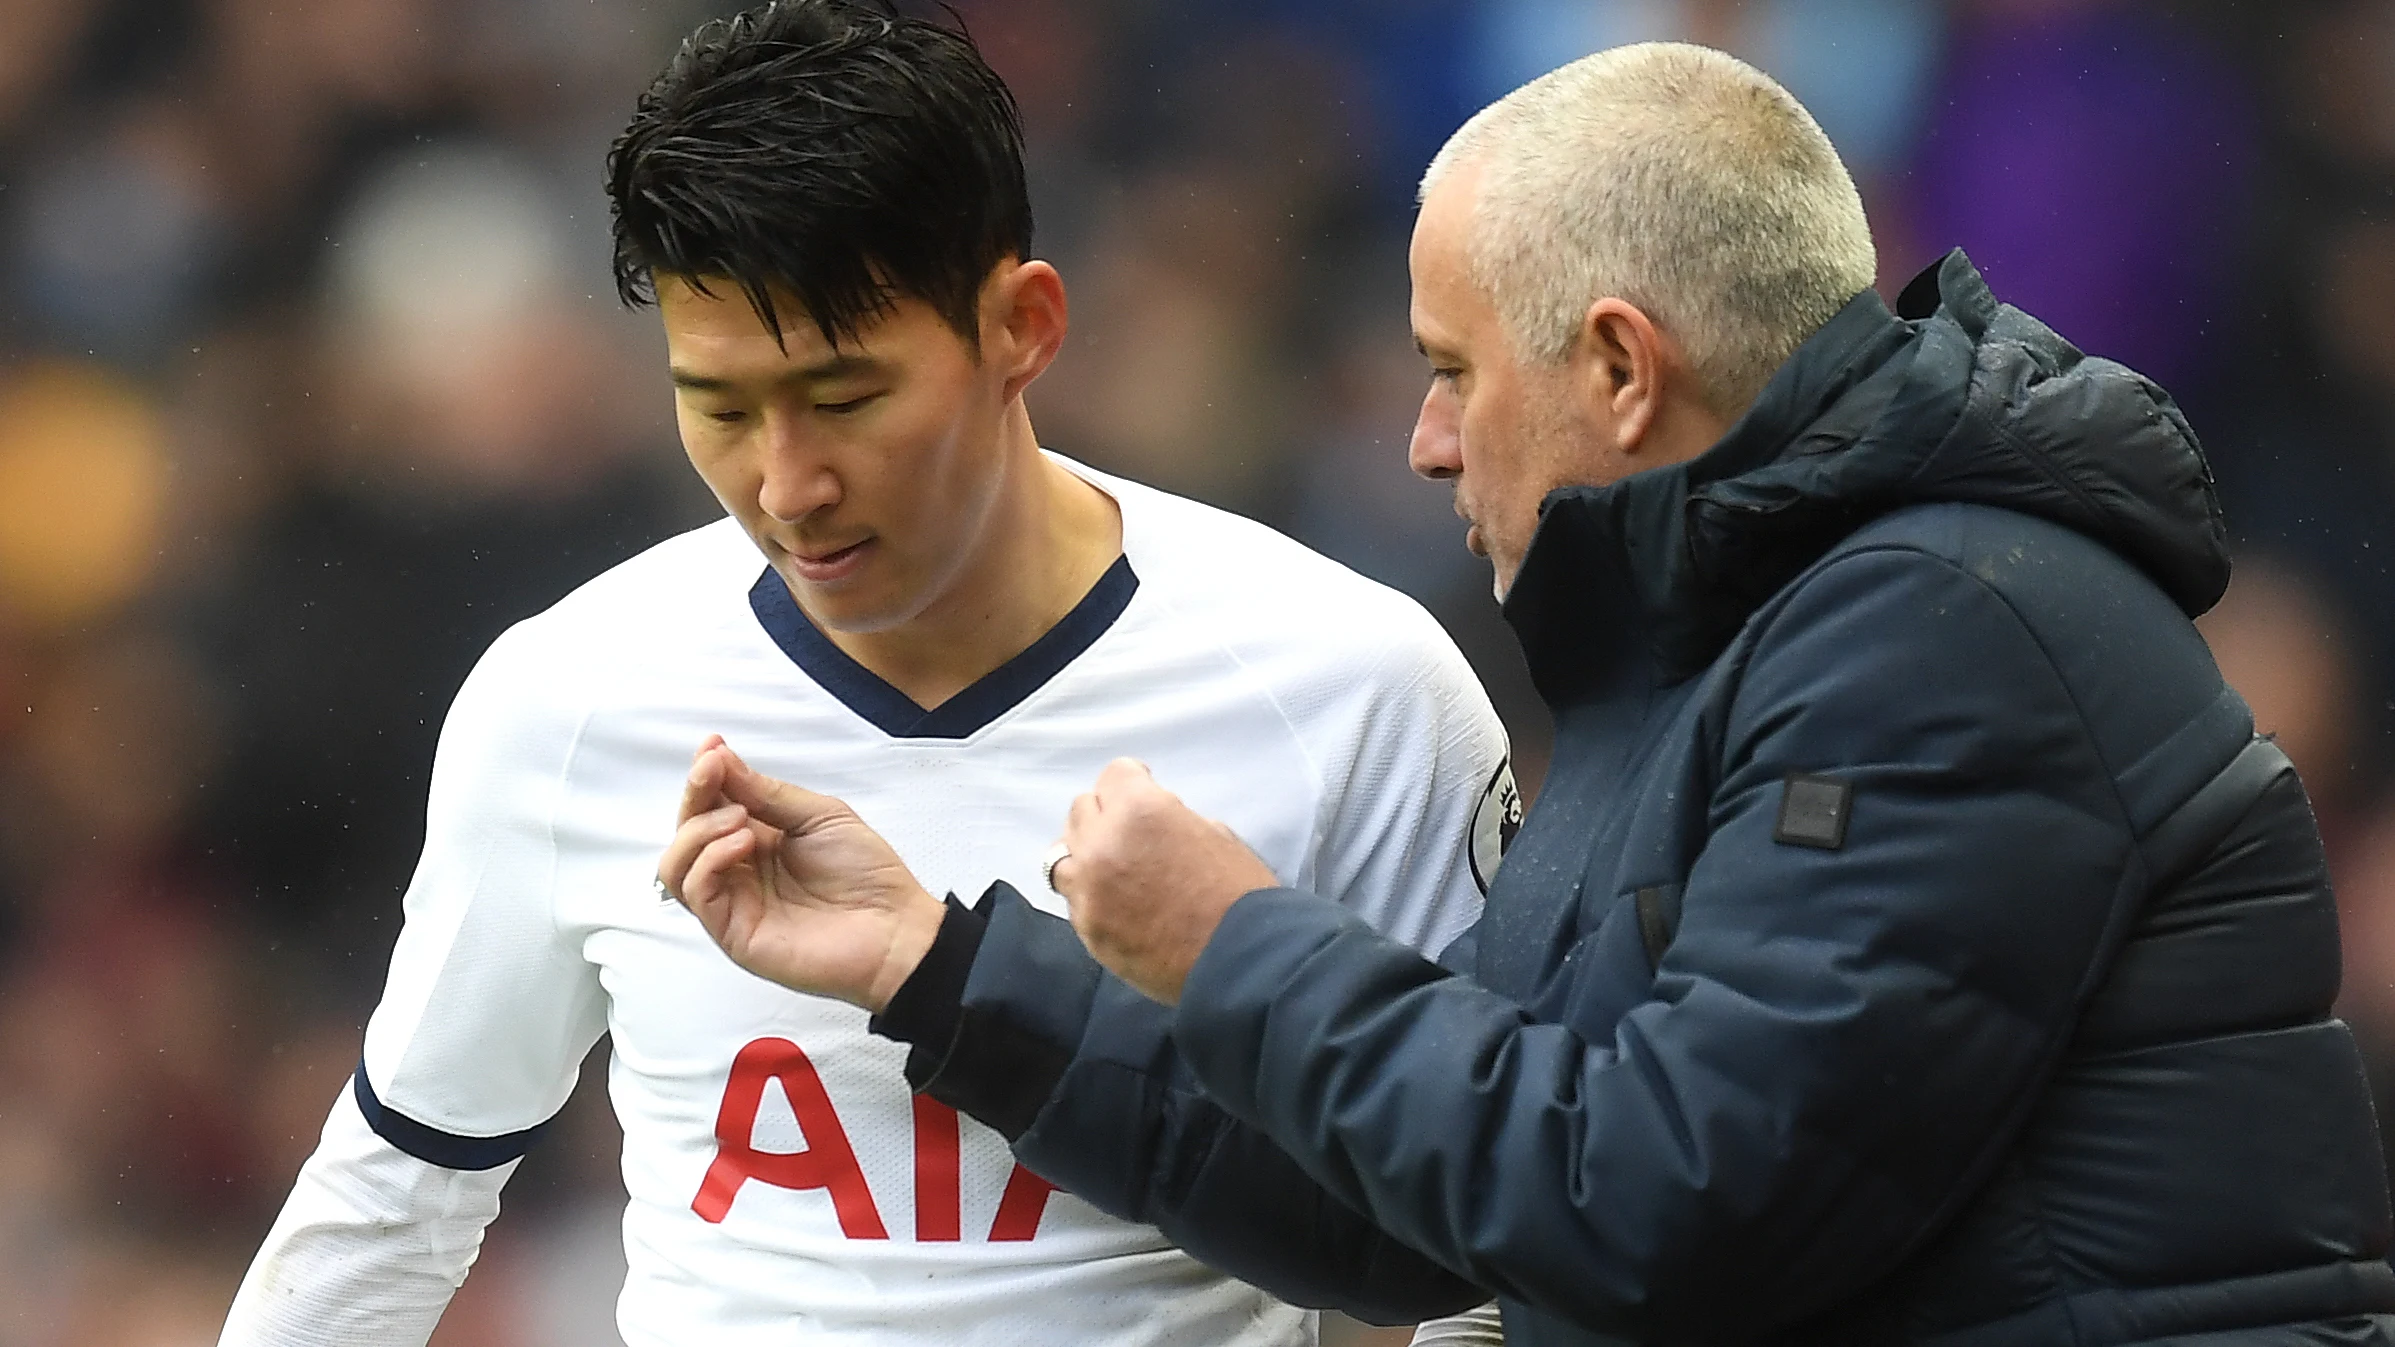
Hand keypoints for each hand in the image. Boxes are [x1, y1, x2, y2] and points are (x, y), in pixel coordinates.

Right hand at [658, 736, 944, 1012]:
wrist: (894, 929)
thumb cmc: (865, 872)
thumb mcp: (818, 815)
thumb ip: (767, 793)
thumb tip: (719, 759)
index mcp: (757, 840)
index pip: (711, 806)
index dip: (705, 776)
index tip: (712, 746)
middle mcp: (738, 871)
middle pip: (687, 832)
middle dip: (695, 794)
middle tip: (712, 769)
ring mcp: (733, 903)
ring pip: (676, 865)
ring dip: (698, 830)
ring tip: (739, 817)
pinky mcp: (733, 933)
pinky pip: (696, 893)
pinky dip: (709, 859)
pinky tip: (744, 841)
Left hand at [1051, 759, 1279, 1003]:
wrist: (1241, 962)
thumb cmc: (1241, 894)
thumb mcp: (1216, 835)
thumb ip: (1172, 820)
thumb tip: (1154, 826)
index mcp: (1139, 810)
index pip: (1115, 774)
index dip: (1135, 781)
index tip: (1145, 793)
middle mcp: (1102, 844)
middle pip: (1082, 809)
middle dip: (1107, 814)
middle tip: (1132, 833)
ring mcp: (1089, 890)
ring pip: (1062, 855)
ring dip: (1086, 853)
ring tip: (1112, 868)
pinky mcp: (1088, 929)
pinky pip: (1074, 899)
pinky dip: (1089, 894)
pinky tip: (1116, 904)